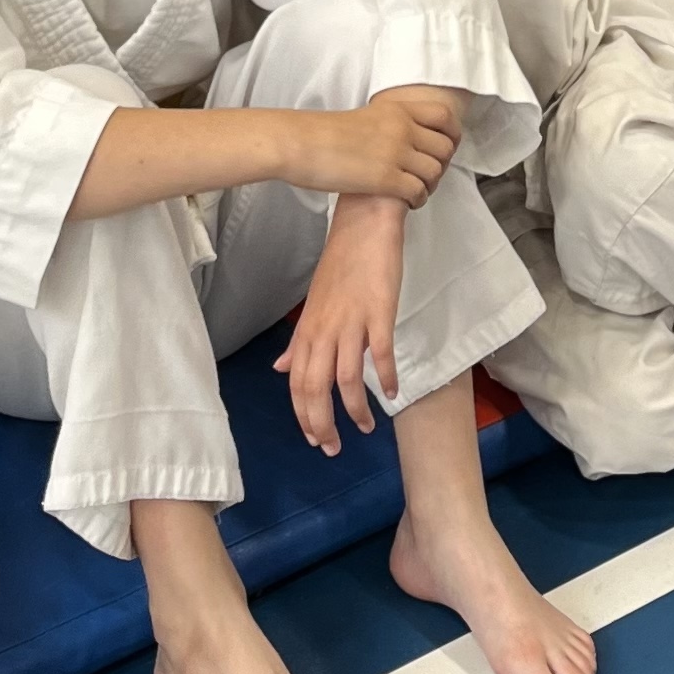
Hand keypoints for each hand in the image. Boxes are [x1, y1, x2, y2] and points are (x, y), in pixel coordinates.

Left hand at [276, 198, 403, 448]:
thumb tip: (281, 369)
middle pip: (315, 388)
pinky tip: (392, 394)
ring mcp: (351, 322)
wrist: (364, 225)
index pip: (298, 384)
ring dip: (355, 410)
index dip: (304, 416)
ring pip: (345, 379)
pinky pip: (380, 353)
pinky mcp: (378, 313)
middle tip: (334, 449)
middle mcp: (323, 331)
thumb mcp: (314, 306)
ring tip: (367, 427)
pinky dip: (384, 378)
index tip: (315, 440)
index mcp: (307, 331)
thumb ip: (299, 341)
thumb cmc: (341, 265)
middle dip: (322, 425)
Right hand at [307, 88, 463, 208]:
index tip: (447, 147)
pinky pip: (419, 191)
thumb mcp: (366, 117)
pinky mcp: (387, 179)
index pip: (443, 117)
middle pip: (444, 148)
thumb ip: (391, 124)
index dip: (452, 135)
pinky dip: (418, 199)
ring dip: (429, 185)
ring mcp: (396, 153)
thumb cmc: (323, 133)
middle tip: (428, 176)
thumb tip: (405, 139)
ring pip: (434, 172)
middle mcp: (402, 128)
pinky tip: (407, 202)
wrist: (300, 143)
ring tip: (416, 191)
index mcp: (397, 110)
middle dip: (441, 166)